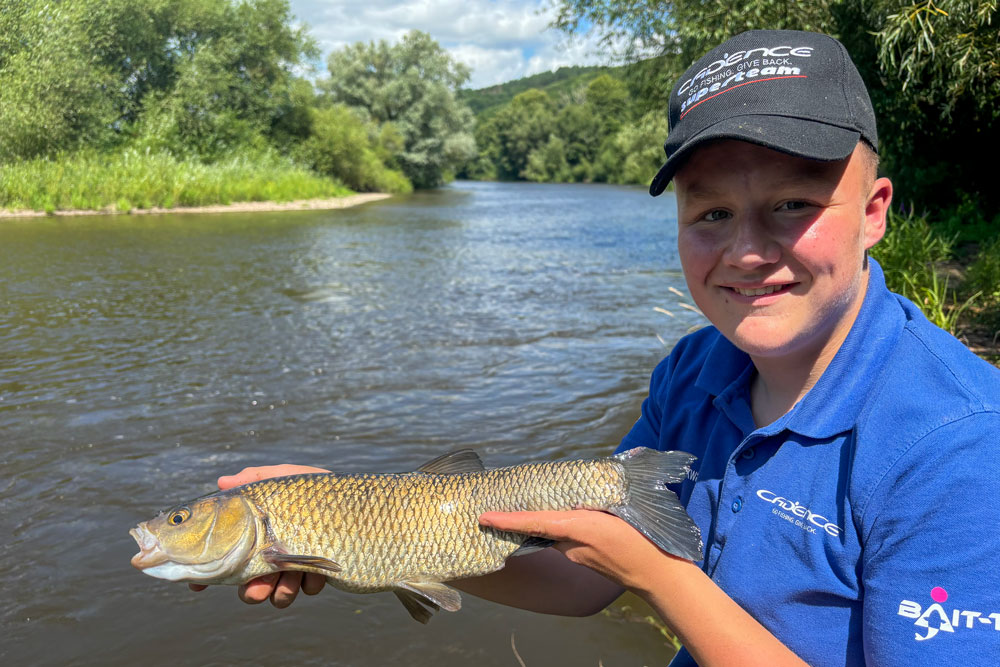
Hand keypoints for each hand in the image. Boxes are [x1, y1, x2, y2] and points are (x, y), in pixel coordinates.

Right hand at [189, 464, 330, 607]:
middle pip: (246, 580)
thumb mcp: (291, 478)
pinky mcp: (316, 576)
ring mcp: (294, 565)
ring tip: (291, 580)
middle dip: (250, 589)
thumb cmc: (325, 490)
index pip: (223, 550)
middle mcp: (273, 549)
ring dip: (279, 591)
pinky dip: (309, 582)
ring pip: (273, 593)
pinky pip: (303, 590)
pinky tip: (321, 569)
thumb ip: (257, 478)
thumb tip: (223, 480)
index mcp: (259, 529)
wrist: (373, 511)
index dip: (206, 568)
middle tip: (254, 589)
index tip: (196, 583)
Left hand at [478, 509, 687, 592]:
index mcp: (578, 529)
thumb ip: (600, 497)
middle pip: (541, 525)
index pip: (535, 522)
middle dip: (525, 514)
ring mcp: (576, 555)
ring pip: (554, 532)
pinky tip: (576, 516)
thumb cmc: (644, 539)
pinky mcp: (583, 560)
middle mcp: (571, 545)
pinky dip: (563, 526)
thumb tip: (586, 484)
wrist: (658, 575)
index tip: (485, 517)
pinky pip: (565, 539)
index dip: (508, 520)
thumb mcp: (622, 510)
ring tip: (546, 498)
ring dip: (549, 518)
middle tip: (507, 496)